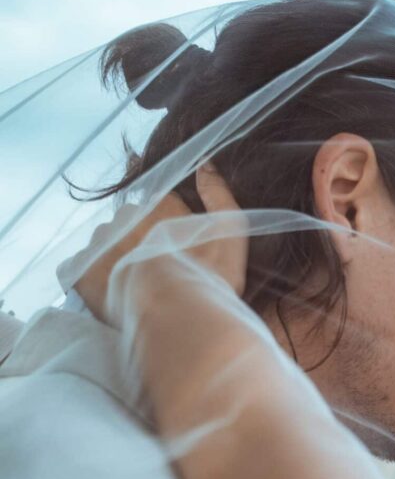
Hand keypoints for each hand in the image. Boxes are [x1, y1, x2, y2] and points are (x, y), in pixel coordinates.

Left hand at [62, 166, 246, 324]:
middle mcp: (125, 215)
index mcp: (159, 206)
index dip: (169, 231)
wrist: (169, 313)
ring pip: (106, 245)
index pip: (161, 208)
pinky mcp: (79, 268)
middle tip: (155, 274)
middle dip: (139, 243)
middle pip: (131, 224)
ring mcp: (100, 241)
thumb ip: (220, 196)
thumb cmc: (205, 276)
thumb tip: (205, 164)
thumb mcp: (229, 232)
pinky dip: (91, 278)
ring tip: (132, 288)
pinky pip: (80, 268)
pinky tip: (107, 295)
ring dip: (115, 260)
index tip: (179, 254)